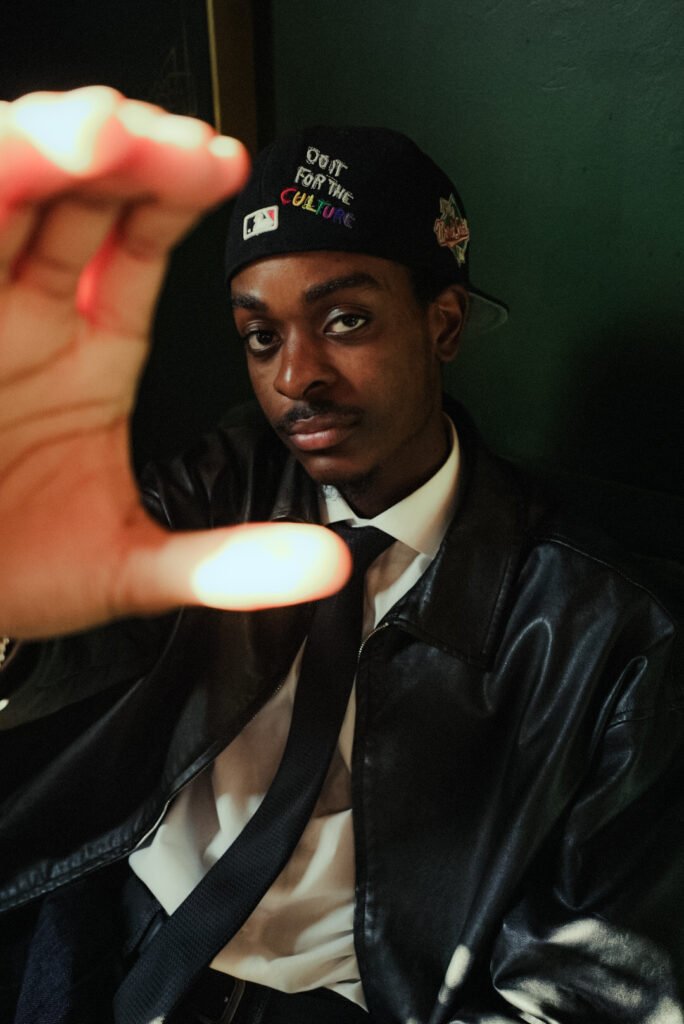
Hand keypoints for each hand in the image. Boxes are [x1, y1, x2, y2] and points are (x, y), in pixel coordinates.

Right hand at [0, 87, 349, 638]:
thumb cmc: (24, 572)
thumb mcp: (133, 568)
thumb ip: (232, 565)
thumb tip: (333, 565)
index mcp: (91, 353)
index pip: (138, 247)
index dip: (174, 197)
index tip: (223, 165)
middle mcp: (30, 318)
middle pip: (74, 199)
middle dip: (120, 154)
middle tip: (164, 142)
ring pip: (5, 197)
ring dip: (43, 151)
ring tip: (95, 134)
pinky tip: (8, 162)